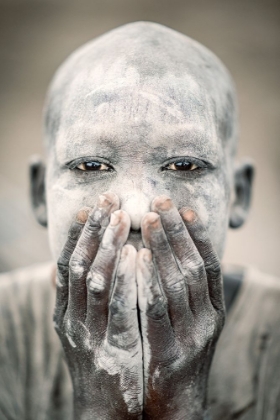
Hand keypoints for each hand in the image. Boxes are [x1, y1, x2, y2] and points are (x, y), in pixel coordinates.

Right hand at [54, 192, 142, 419]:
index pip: (67, 264)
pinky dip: (126, 278)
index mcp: (65, 314)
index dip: (77, 233)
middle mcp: (73, 320)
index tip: (89, 205)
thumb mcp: (82, 329)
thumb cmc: (99, 361)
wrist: (106, 412)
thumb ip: (76, 299)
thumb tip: (67, 266)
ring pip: (96, 280)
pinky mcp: (115, 347)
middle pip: (79, 265)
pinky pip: (120, 307)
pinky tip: (135, 254)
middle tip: (108, 198)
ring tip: (122, 216)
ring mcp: (91, 334)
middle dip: (93, 230)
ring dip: (108, 246)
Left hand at [137, 195, 224, 419]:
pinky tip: (138, 255)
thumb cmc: (176, 354)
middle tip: (160, 200)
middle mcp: (208, 320)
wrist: (174, 405)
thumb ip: (180, 291)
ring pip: (179, 281)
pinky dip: (149, 279)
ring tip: (148, 217)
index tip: (183, 207)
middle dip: (177, 231)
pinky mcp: (170, 353)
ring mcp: (192, 336)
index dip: (198, 234)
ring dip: (163, 246)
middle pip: (194, 266)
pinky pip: (158, 309)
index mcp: (214, 310)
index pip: (210, 263)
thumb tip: (164, 251)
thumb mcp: (187, 321)